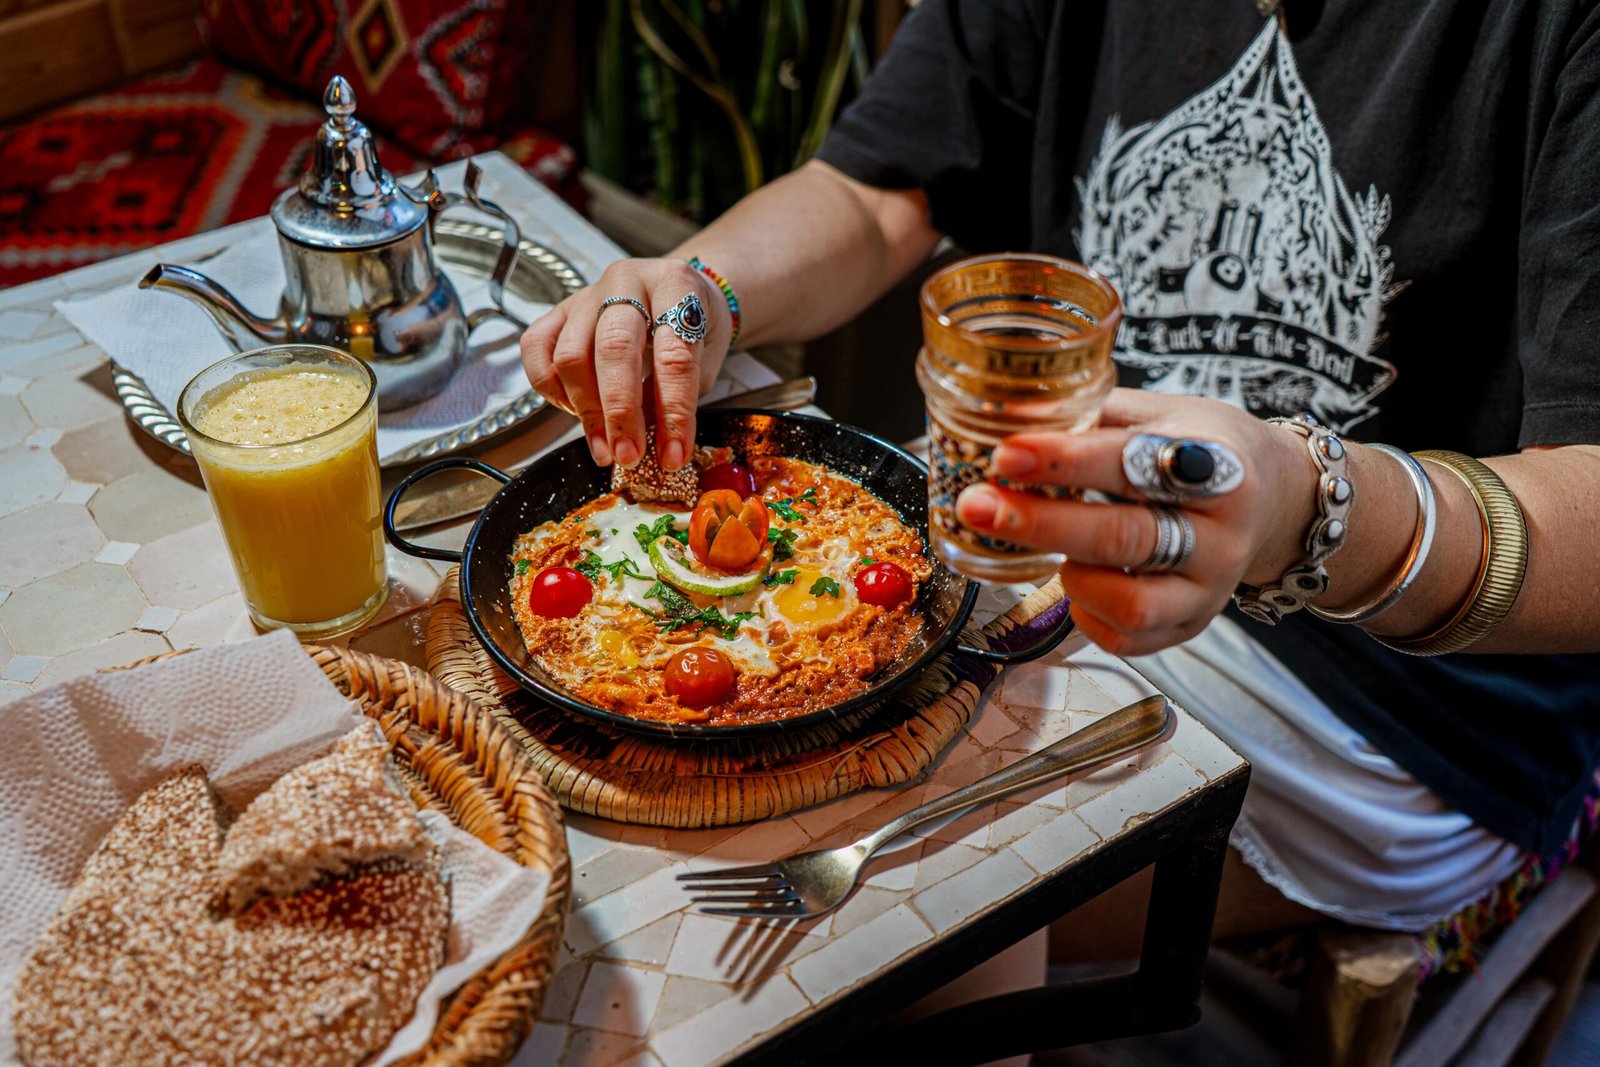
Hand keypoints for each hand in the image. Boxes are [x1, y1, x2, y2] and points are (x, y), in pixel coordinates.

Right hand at [520, 258, 728, 468]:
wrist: (677, 291)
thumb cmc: (695, 327)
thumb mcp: (704, 359)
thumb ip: (674, 394)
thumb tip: (647, 444)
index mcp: (675, 285)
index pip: (674, 355)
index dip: (674, 412)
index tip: (673, 455)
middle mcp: (627, 281)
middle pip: (613, 349)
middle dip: (620, 412)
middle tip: (628, 456)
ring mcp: (587, 293)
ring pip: (570, 353)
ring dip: (586, 410)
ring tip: (604, 448)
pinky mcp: (558, 308)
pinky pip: (536, 346)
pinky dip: (550, 386)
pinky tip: (573, 411)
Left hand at [954, 389, 1317, 655]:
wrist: (1271, 498)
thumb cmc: (1198, 448)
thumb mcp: (1160, 413)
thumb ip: (1092, 416)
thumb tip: (1007, 418)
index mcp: (1218, 465)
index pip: (1131, 463)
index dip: (1063, 460)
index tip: (1005, 455)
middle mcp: (1222, 534)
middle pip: (1123, 537)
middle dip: (1040, 523)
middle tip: (977, 505)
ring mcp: (1210, 588)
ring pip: (1131, 603)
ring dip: (1072, 575)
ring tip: (1050, 550)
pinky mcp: (1191, 625)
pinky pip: (1127, 638)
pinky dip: (1087, 611)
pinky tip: (1077, 579)